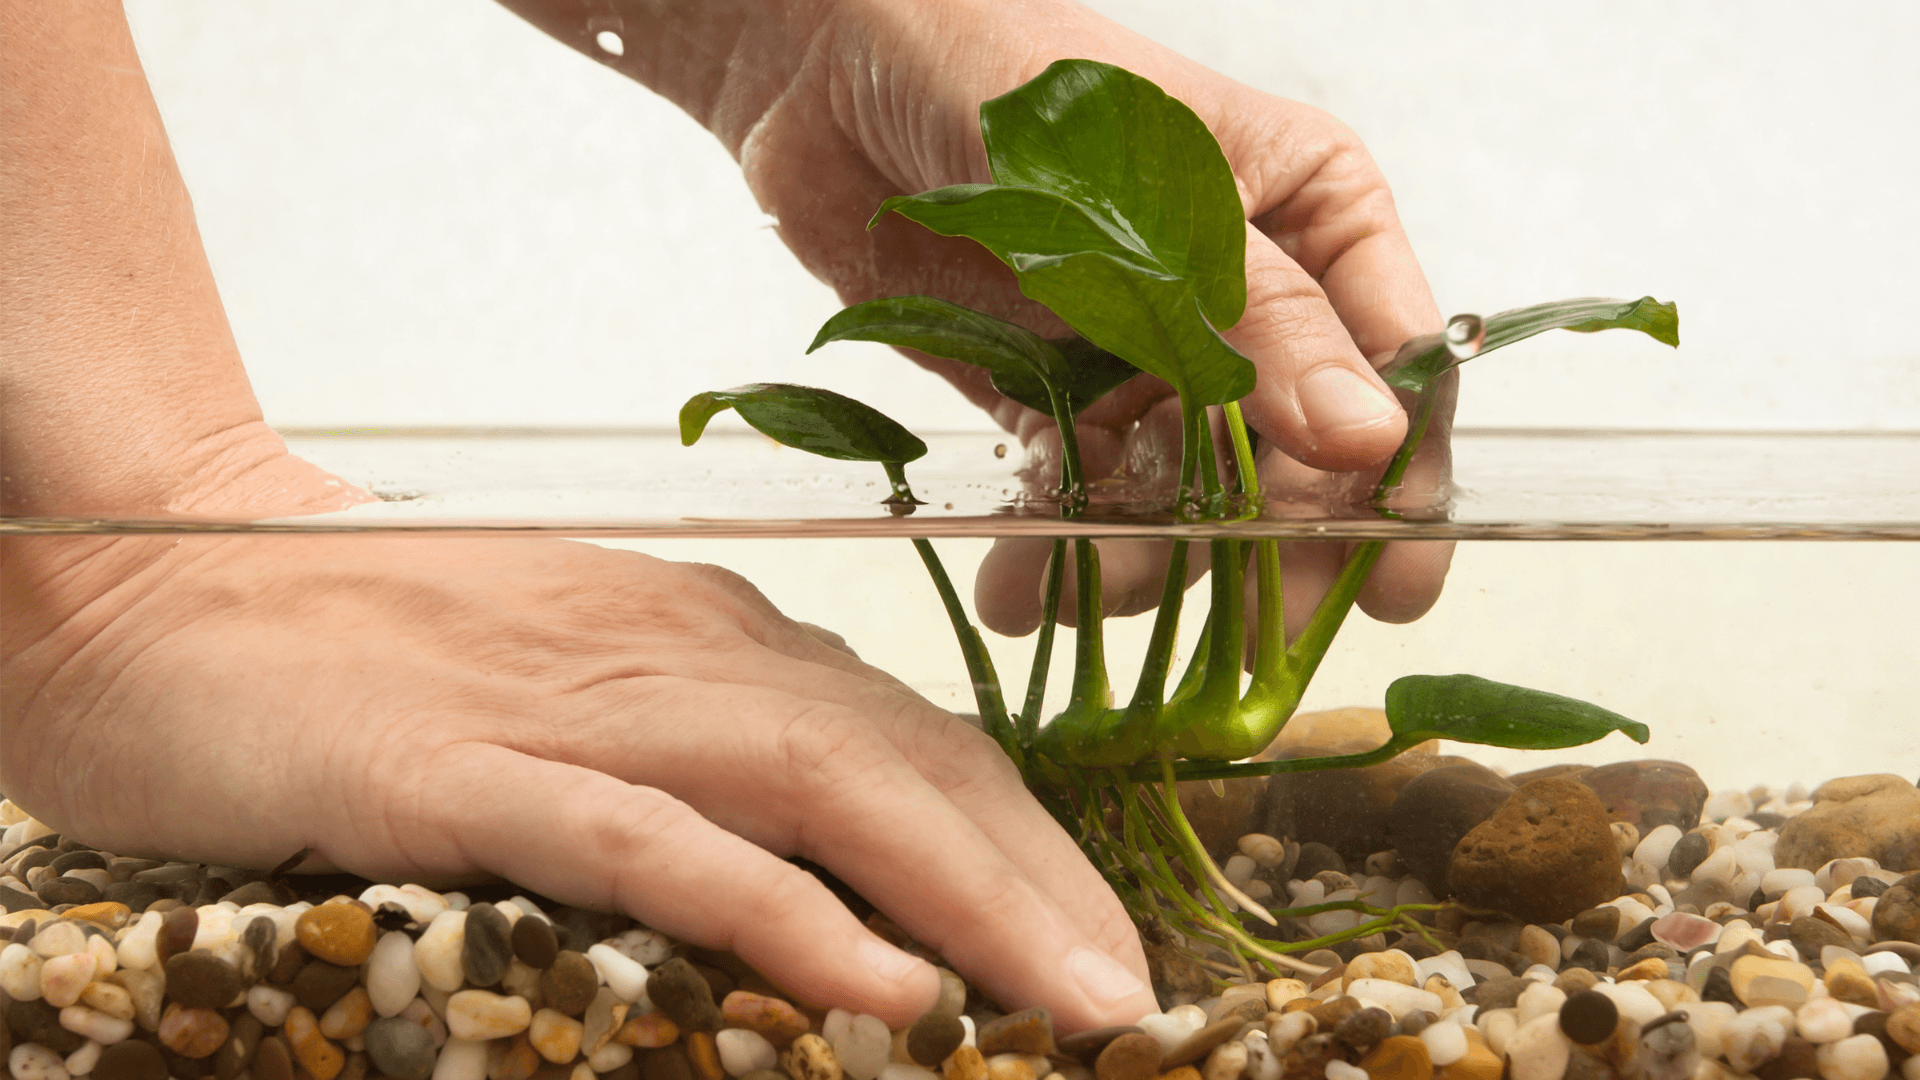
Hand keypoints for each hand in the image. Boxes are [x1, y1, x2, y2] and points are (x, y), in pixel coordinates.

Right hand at [1, 527, 1155, 1029]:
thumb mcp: (577, 683)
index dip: (1028, 842)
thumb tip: (828, 849)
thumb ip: (699, 751)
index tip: (1106, 939)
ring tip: (1071, 1001)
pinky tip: (881, 983)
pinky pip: (657, 842)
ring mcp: (579, 705)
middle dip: (1040, 882)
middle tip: (1134, 998)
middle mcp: (681, 654)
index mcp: (714, 637)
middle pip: (908, 761)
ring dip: (966, 897)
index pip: (918, 739)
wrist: (166, 570)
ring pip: (823, 788)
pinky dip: (783, 911)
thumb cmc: (375, 643)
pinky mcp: (466, 768)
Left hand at [722, 0, 1454, 635]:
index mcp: (1312, 212)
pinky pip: (1088, 495)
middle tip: (1256, 641)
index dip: (1399, 480)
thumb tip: (1370, 445)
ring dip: (1151, 564)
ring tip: (1085, 598)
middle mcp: (1245, 296)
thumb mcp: (1153, 200)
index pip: (1392, 361)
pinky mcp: (1057, 396)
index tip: (1393, 584)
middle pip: (1304, 456)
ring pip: (1193, 494)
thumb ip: (1259, 323)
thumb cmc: (1004, 75)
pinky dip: (1065, 551)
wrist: (825, 68)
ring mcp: (1150, 352)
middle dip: (1277, 550)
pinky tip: (1025, 589)